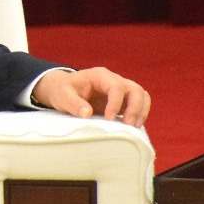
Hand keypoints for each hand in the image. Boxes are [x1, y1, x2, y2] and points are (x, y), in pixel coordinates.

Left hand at [31, 67, 150, 128]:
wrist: (62, 89)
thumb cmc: (62, 89)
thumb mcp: (62, 95)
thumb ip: (73, 103)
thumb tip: (87, 114)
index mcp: (100, 76)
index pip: (116, 87)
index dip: (115, 104)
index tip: (108, 119)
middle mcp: (113, 80)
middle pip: (135, 89)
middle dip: (135, 108)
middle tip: (128, 125)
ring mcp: (120, 90)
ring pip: (141, 96)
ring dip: (141, 112)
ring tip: (133, 127)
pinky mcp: (122, 101)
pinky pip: (138, 105)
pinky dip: (139, 115)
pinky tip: (132, 127)